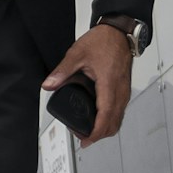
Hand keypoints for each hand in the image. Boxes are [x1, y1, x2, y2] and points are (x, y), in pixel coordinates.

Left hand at [42, 21, 134, 144]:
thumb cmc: (103, 41)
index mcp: (109, 84)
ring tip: (87, 130)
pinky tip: (98, 118)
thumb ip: (62, 71)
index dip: (96, 133)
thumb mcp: (77, 54)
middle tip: (81, 136)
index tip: (85, 140)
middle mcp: (120, 91)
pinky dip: (110, 120)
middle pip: (114, 124)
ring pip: (118, 119)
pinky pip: (120, 111)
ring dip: (105, 129)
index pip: (105, 116)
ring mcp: (124, 91)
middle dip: (98, 135)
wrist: (119, 32)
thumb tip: (48, 85)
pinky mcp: (124, 90)